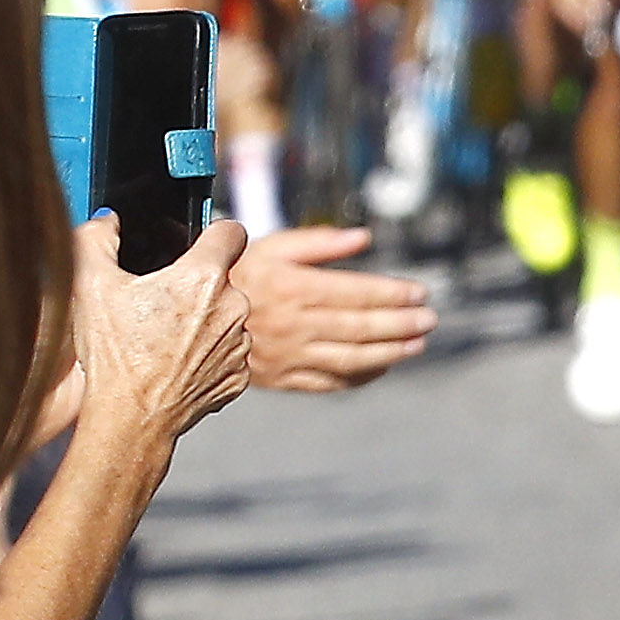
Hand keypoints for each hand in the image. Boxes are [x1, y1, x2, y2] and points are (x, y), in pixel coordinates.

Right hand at [74, 212, 253, 444]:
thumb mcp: (90, 284)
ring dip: (201, 321)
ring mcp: (241, 344)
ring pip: (224, 317)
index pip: (230, 231)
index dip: (213, 230)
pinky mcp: (240, 374)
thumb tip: (108, 221)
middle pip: (220, 279)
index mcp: (204, 277)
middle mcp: (234, 307)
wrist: (132, 415)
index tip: (200, 239)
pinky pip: (225, 352)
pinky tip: (173, 361)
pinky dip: (205, 353)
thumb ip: (97, 238)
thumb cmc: (115, 353)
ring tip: (160, 337)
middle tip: (156, 302)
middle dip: (193, 284)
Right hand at [241, 223, 432, 391]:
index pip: (356, 293)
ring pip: (352, 358)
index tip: (420, 291)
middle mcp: (293, 324)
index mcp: (291, 288)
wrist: (190, 320)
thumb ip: (317, 242)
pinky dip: (362, 376)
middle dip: (402, 324)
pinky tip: (383, 365)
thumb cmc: (237, 276)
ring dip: (391, 352)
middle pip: (360, 327)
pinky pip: (331, 382)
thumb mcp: (269, 247)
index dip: (393, 294)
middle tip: (430, 319)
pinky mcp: (283, 379)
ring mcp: (289, 356)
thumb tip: (363, 237)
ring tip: (418, 344)